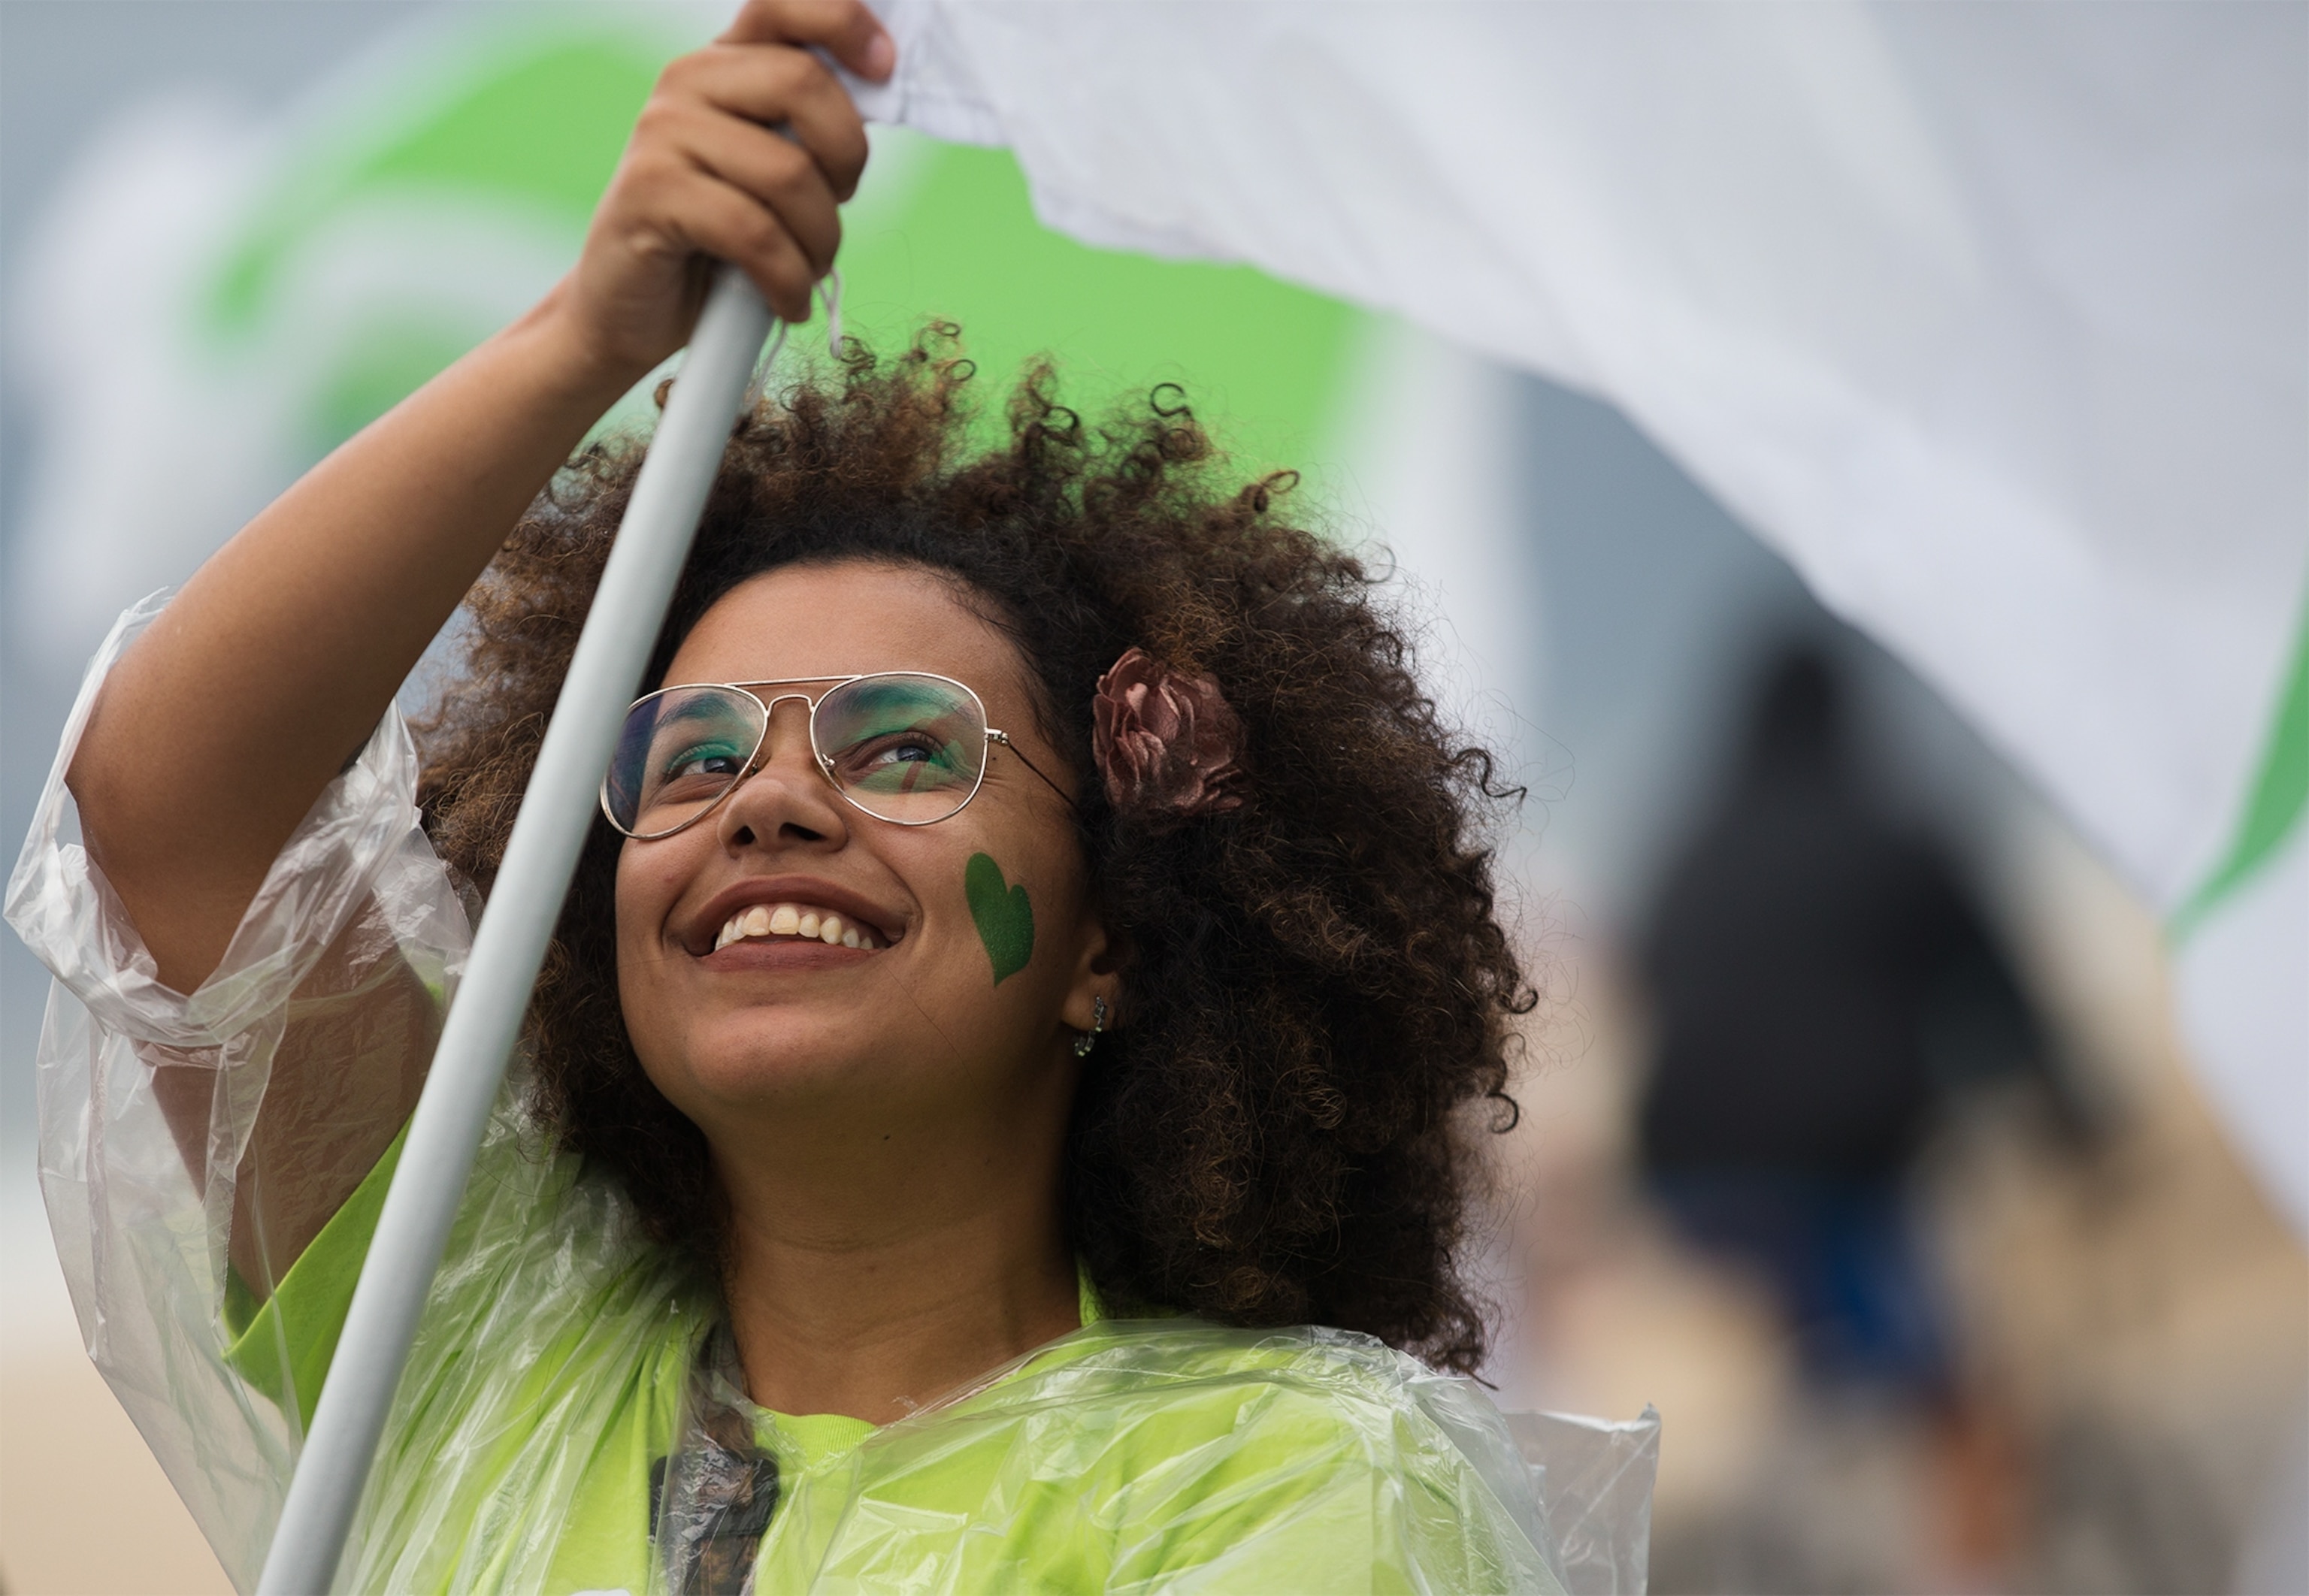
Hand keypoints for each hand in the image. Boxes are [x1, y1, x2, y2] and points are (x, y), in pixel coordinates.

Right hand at [555, 0, 893, 379]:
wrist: (632, 306)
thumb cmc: (716, 243)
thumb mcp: (769, 171)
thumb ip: (807, 126)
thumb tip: (878, 83)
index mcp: (722, 64)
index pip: (781, 5)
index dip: (843, 21)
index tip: (884, 65)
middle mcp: (686, 82)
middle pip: (802, 84)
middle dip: (846, 160)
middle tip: (836, 207)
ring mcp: (661, 133)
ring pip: (788, 173)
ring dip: (820, 240)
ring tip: (808, 270)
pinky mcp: (649, 193)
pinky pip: (755, 233)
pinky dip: (788, 280)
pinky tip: (787, 302)